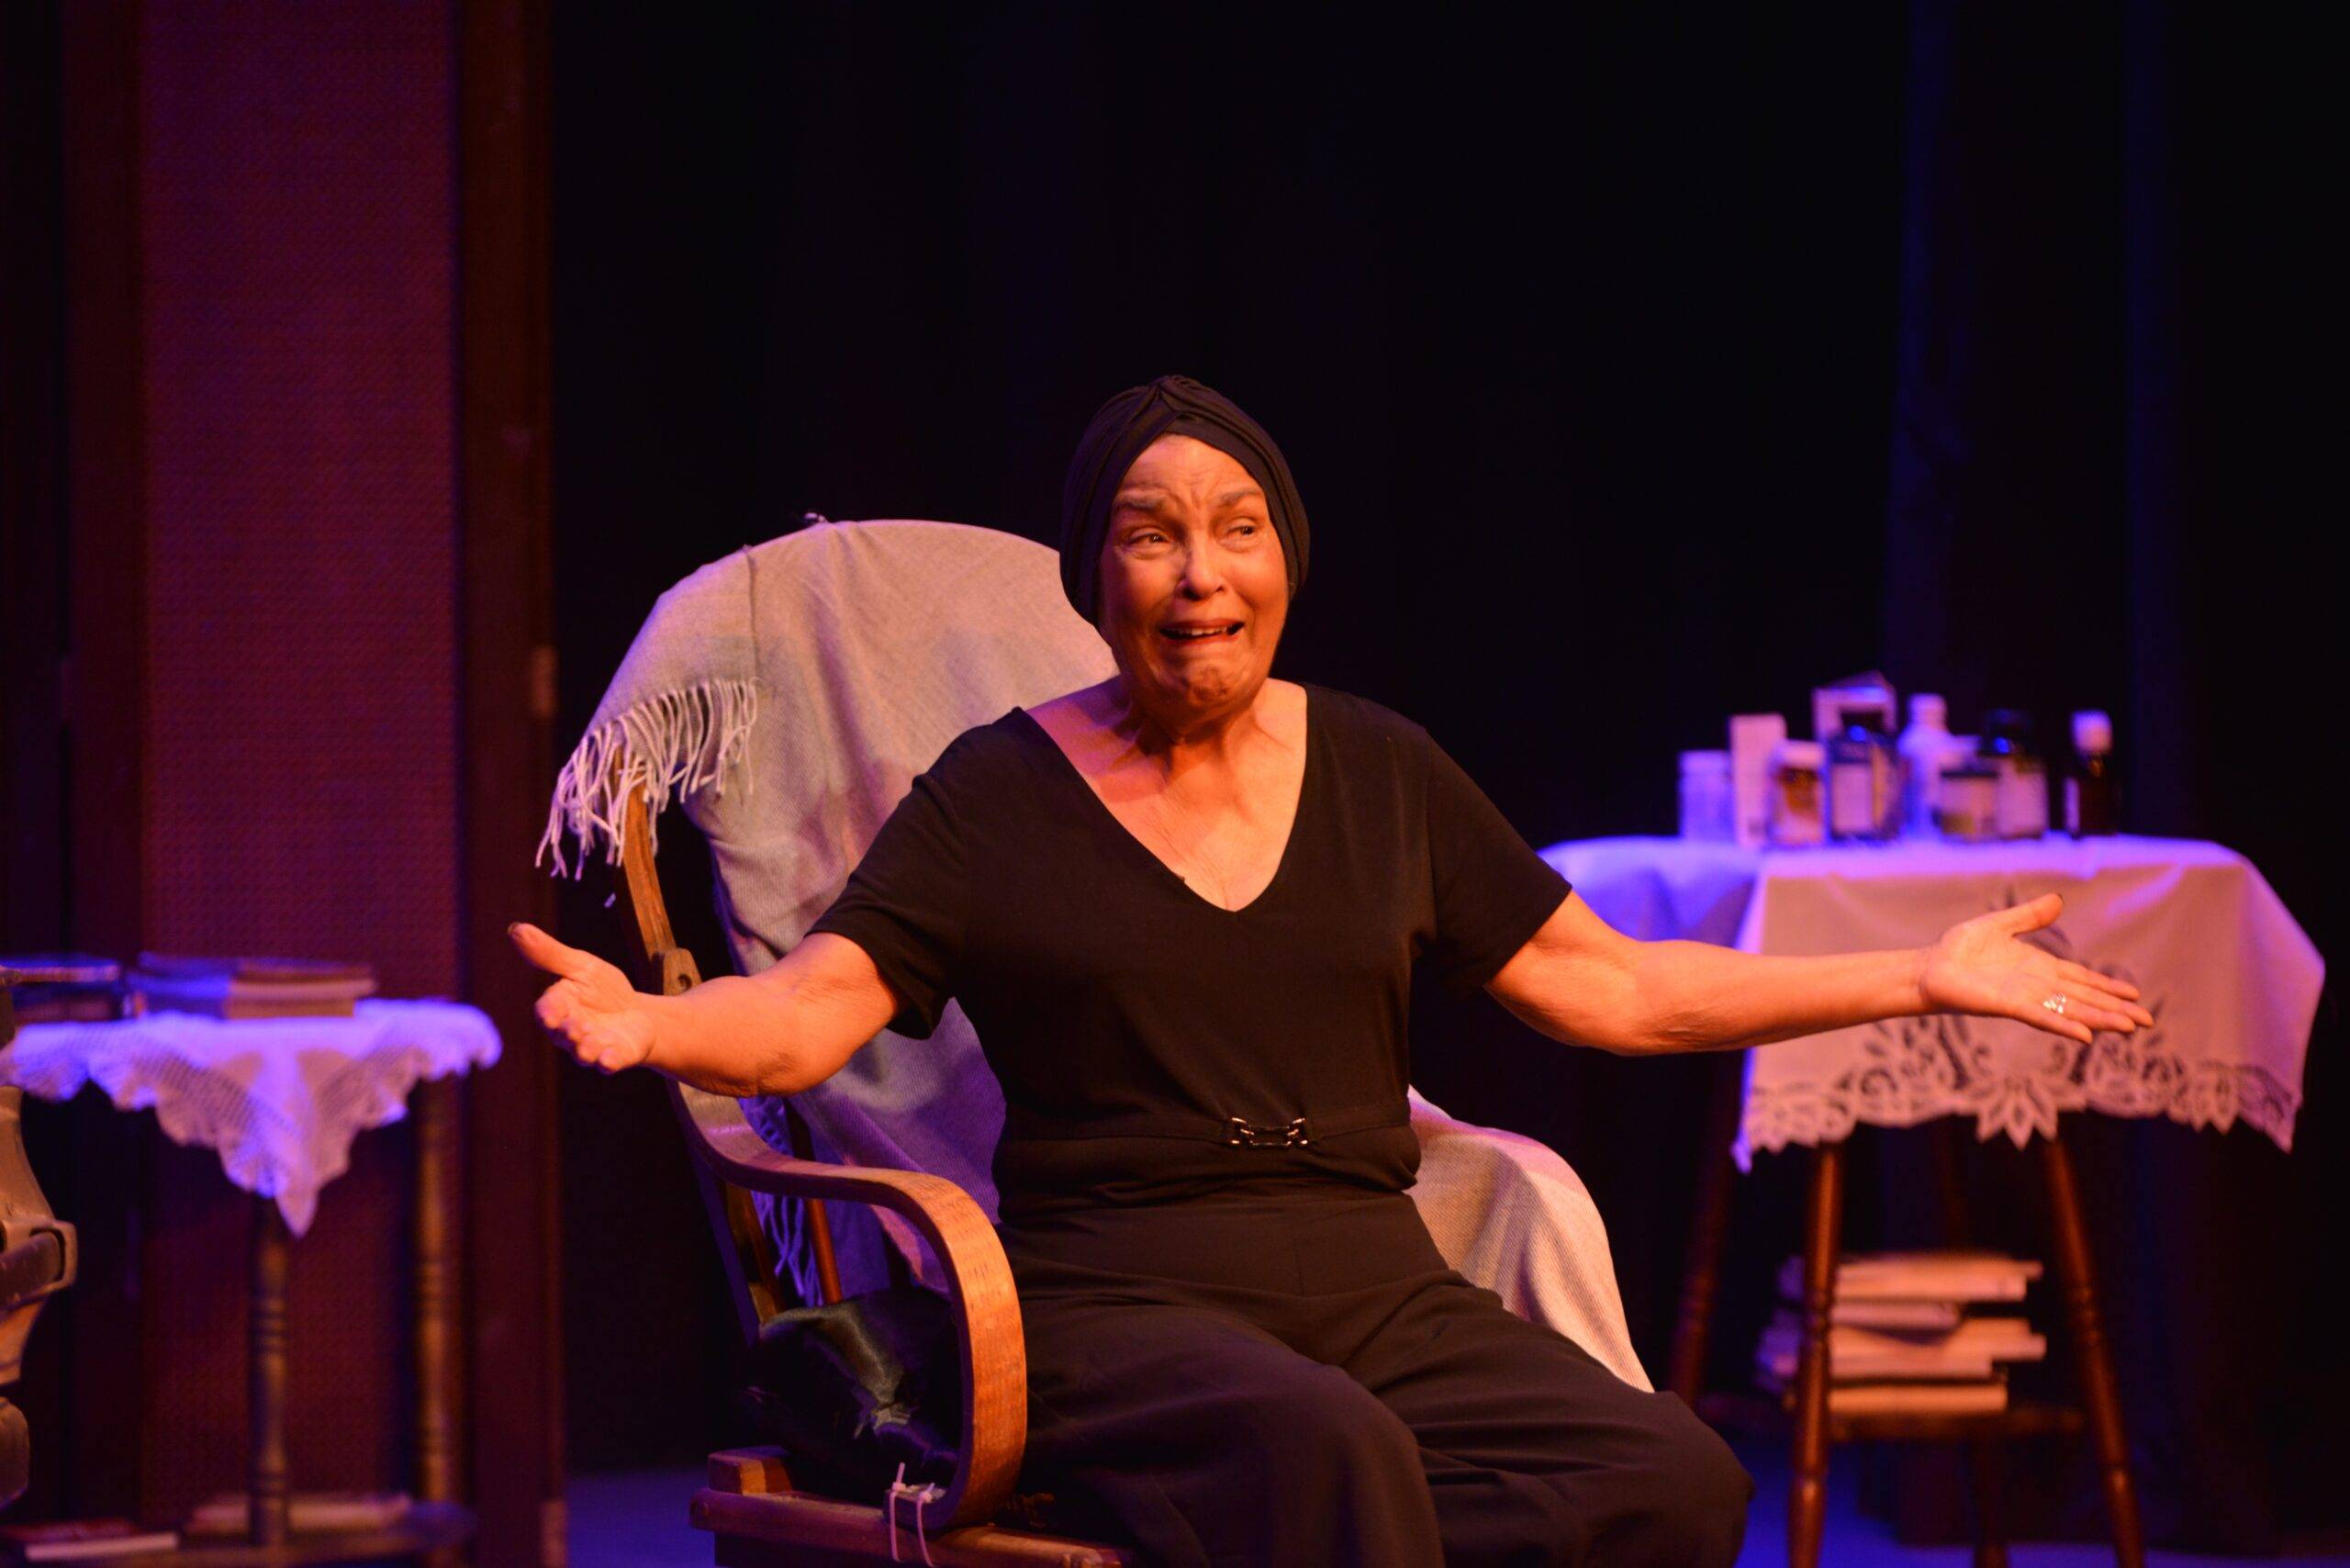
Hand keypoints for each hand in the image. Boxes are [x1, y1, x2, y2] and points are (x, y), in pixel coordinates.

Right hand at [509, 922, 659, 1072]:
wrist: (639, 1015)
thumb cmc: (603, 990)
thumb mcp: (581, 966)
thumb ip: (550, 954)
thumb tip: (516, 929)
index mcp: (559, 1007)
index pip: (546, 1011)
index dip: (547, 1013)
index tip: (549, 1014)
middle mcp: (569, 1031)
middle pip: (562, 1034)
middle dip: (568, 1031)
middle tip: (575, 1026)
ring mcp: (592, 1047)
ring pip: (582, 1053)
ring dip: (585, 1048)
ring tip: (591, 1041)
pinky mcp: (613, 1058)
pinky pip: (607, 1063)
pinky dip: (607, 1062)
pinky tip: (609, 1059)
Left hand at [1918, 893, 2155, 1044]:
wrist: (1929, 966)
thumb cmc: (1960, 949)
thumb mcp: (2000, 925)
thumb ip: (2029, 916)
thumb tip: (2058, 901)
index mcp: (2039, 968)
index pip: (2081, 980)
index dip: (2107, 988)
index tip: (2135, 996)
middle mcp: (2037, 986)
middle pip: (2083, 999)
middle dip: (2114, 1010)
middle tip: (2146, 1022)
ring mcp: (2024, 998)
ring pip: (2070, 1010)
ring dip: (2099, 1019)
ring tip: (2129, 1028)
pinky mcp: (2007, 1006)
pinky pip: (2041, 1017)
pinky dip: (2063, 1025)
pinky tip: (2086, 1037)